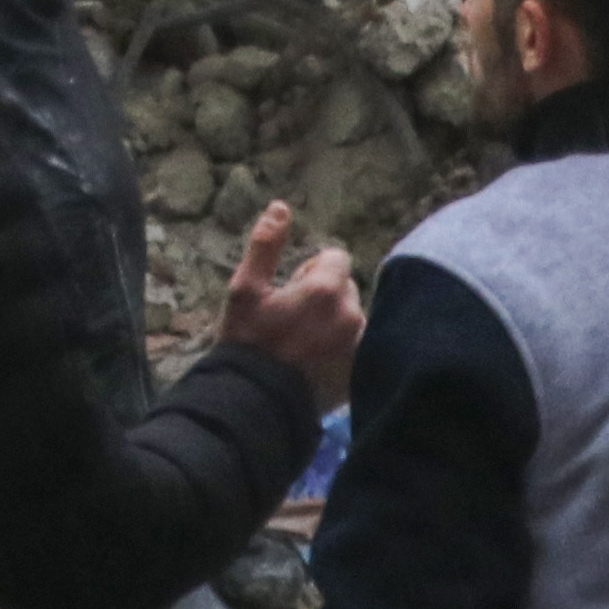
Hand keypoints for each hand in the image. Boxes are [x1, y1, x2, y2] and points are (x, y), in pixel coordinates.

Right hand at [212, 202, 366, 395]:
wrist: (257, 402)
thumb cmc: (247, 341)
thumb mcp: (245, 288)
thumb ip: (265, 244)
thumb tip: (281, 206)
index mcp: (327, 290)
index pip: (335, 259)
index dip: (310, 270)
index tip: (289, 291)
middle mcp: (353, 315)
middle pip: (345, 288)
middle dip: (323, 295)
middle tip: (292, 319)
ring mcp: (361, 346)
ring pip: (352, 318)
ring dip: (334, 321)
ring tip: (305, 343)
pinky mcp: (362, 372)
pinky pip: (359, 346)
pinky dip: (343, 348)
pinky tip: (318, 362)